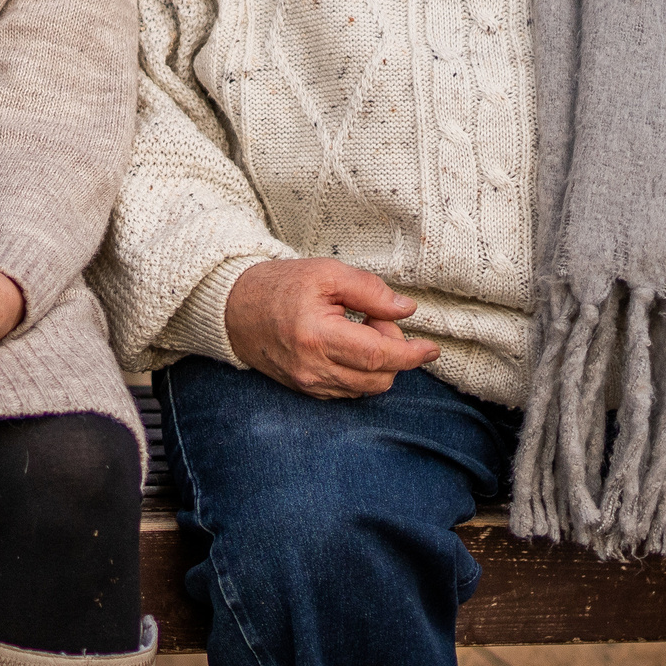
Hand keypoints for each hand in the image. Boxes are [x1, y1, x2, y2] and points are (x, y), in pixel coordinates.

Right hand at [224, 258, 439, 398]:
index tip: (431, 348)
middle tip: (375, 321)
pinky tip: (346, 348)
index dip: (412, 353)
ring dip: (377, 364)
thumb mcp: (326, 273)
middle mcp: (313, 367)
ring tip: (358, 332)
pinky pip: (348, 392)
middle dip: (393, 352)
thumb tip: (406, 310)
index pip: (380, 355)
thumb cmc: (279, 286)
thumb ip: (370, 290)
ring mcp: (308, 383)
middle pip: (379, 378)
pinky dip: (359, 373)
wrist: (235, 308)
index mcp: (318, 335)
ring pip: (366, 389)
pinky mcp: (305, 390)